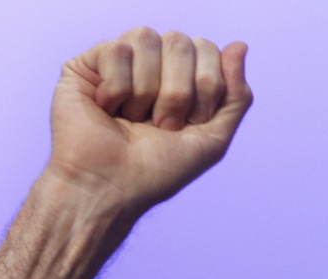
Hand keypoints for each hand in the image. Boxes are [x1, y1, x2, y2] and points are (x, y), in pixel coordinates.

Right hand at [47, 27, 252, 212]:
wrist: (112, 189)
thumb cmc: (159, 171)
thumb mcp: (214, 139)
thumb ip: (236, 95)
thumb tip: (240, 45)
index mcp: (184, 78)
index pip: (208, 49)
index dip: (207, 86)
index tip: (192, 122)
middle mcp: (154, 65)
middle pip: (181, 42)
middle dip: (178, 93)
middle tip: (162, 126)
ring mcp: (120, 62)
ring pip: (147, 39)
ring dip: (146, 92)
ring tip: (133, 120)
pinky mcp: (87, 65)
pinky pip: (116, 50)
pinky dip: (117, 89)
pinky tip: (108, 110)